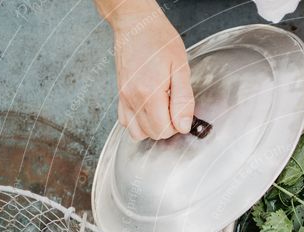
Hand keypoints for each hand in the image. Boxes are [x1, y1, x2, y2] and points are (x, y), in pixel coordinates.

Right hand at [109, 5, 193, 140]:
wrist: (136, 25)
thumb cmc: (159, 41)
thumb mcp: (181, 68)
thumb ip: (183, 100)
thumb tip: (183, 126)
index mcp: (149, 93)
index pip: (165, 130)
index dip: (178, 125)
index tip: (181, 110)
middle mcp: (133, 98)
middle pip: (152, 134)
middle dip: (167, 126)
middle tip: (174, 107)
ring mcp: (124, 98)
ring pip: (137, 132)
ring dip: (152, 127)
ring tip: (162, 109)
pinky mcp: (120, 95)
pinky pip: (125, 122)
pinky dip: (138, 123)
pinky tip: (149, 110)